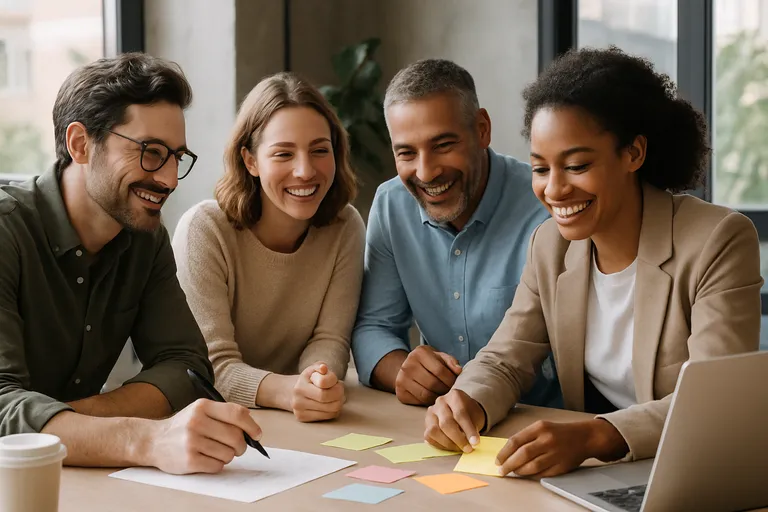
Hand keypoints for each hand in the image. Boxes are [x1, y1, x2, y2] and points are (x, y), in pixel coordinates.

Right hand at [148, 399, 262, 474]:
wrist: (153, 441)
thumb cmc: (183, 426)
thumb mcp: (200, 411)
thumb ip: (224, 413)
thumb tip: (250, 422)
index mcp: (203, 406)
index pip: (236, 414)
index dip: (251, 425)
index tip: (257, 435)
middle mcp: (197, 422)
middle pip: (235, 436)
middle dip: (242, 445)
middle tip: (238, 448)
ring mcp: (192, 441)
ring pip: (228, 453)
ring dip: (228, 456)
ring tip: (217, 452)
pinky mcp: (189, 460)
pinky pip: (217, 466)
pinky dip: (217, 465)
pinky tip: (208, 459)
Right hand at [291, 363, 344, 421]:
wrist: (289, 393)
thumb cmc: (307, 380)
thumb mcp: (312, 369)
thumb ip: (319, 366)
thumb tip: (323, 368)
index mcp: (300, 386)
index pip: (324, 382)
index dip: (334, 380)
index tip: (335, 380)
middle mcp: (298, 400)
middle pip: (328, 398)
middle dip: (339, 392)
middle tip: (339, 388)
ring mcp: (300, 412)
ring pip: (331, 410)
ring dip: (339, 401)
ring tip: (335, 396)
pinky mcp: (304, 419)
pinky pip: (329, 416)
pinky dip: (335, 410)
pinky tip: (331, 403)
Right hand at [395, 345, 462, 405]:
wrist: (407, 368)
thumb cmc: (428, 362)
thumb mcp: (439, 357)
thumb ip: (450, 361)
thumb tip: (459, 370)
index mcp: (419, 353)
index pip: (440, 370)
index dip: (451, 379)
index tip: (456, 383)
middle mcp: (407, 365)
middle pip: (433, 384)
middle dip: (446, 389)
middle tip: (451, 391)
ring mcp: (401, 380)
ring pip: (426, 395)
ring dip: (438, 397)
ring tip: (443, 394)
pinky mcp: (400, 393)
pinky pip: (419, 401)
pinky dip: (429, 402)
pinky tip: (433, 396)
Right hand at [424, 388, 485, 451]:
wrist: (462, 410)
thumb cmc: (470, 414)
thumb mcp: (476, 416)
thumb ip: (473, 427)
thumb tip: (471, 443)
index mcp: (454, 396)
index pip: (460, 414)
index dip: (468, 430)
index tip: (475, 442)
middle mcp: (440, 402)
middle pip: (446, 423)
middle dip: (458, 439)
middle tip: (468, 448)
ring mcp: (431, 412)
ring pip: (434, 431)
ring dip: (448, 443)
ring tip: (459, 448)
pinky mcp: (426, 423)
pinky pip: (429, 437)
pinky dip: (440, 445)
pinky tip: (450, 446)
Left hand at [496, 419, 628, 477]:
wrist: (584, 437)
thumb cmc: (559, 432)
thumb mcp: (542, 427)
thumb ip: (526, 437)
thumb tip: (507, 452)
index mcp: (540, 427)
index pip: (516, 441)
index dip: (504, 453)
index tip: (498, 460)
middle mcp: (548, 440)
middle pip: (522, 455)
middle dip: (509, 464)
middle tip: (501, 470)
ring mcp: (556, 453)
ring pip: (532, 466)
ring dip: (520, 471)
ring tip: (514, 471)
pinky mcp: (562, 466)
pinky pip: (543, 473)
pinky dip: (532, 474)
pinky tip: (527, 473)